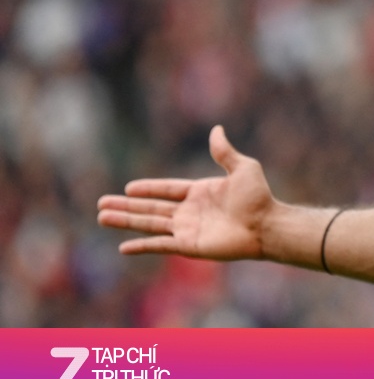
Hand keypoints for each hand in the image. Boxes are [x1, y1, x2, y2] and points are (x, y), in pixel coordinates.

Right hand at [97, 125, 275, 259]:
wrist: (266, 224)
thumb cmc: (259, 197)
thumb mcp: (243, 168)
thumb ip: (225, 152)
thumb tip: (217, 129)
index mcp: (200, 193)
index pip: (167, 190)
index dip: (148, 189)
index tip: (128, 188)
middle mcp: (190, 212)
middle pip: (151, 208)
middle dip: (126, 206)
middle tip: (101, 204)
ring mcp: (188, 229)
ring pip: (149, 224)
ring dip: (125, 221)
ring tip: (102, 218)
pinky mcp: (189, 245)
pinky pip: (160, 245)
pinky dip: (142, 246)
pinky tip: (123, 248)